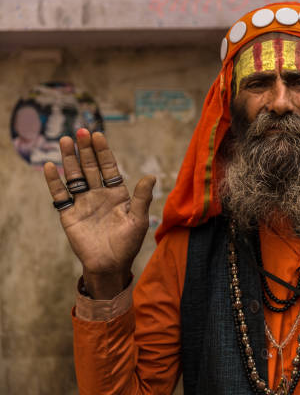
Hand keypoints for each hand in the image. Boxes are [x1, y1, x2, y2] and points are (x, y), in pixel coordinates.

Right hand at [44, 129, 155, 298]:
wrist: (110, 265)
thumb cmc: (128, 244)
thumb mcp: (138, 219)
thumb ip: (142, 198)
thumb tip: (151, 176)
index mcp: (116, 194)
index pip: (109, 168)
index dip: (103, 152)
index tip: (98, 136)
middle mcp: (98, 195)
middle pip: (90, 168)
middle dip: (86, 150)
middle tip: (80, 132)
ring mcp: (83, 203)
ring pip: (75, 176)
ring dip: (69, 160)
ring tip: (65, 141)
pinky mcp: (69, 215)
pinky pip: (60, 195)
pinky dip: (54, 182)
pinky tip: (50, 167)